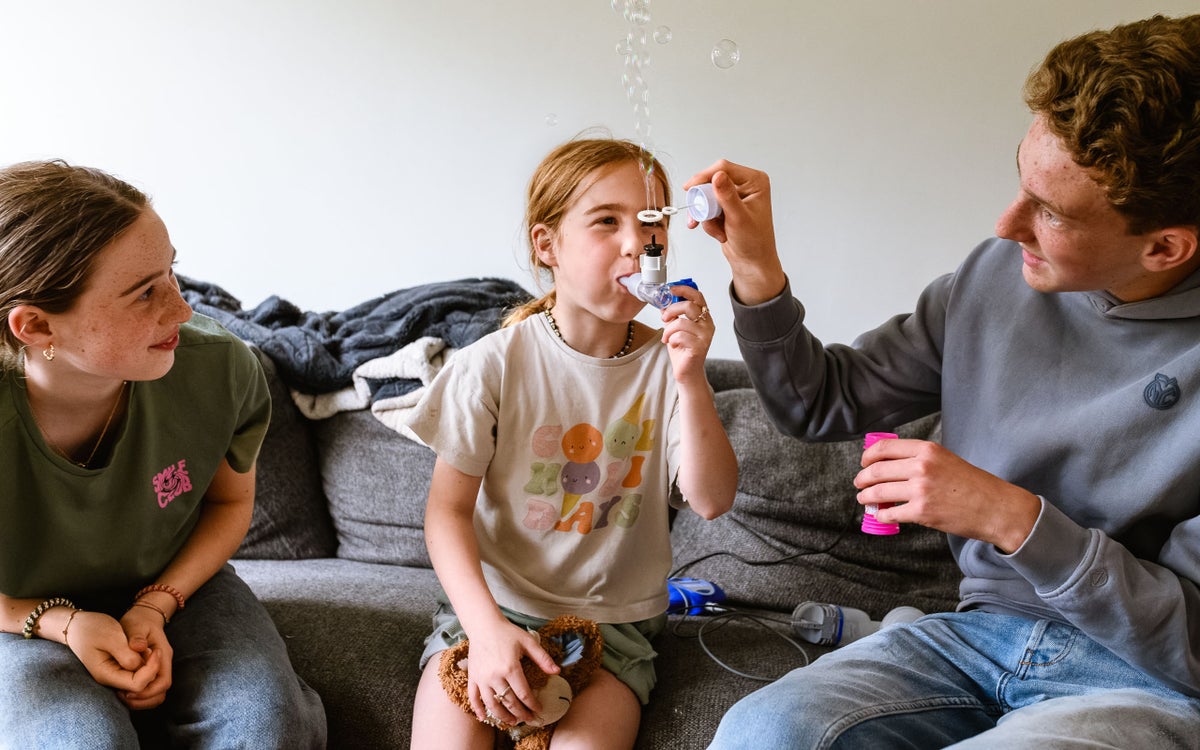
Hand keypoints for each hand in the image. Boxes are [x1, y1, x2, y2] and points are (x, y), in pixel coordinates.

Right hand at [62, 610, 161, 695]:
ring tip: (146, 649)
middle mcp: (111, 680)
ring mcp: (115, 677)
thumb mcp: (111, 636)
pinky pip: (138, 676)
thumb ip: (126, 653)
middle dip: (152, 669)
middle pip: (142, 687)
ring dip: (150, 668)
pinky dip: (146, 666)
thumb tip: (139, 666)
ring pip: (141, 683)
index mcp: (106, 675)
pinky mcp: (119, 672)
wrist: (79, 627)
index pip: (137, 685)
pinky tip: (143, 651)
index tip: (155, 650)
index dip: (151, 670)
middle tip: (152, 649)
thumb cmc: (93, 629)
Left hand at [118, 604, 174, 708]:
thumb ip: (136, 637)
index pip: (163, 682)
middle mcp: (163, 665)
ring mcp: (158, 670)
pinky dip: (136, 696)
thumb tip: (138, 648)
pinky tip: (121, 690)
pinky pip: (148, 691)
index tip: (126, 690)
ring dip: (139, 700)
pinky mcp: (150, 673)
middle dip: (142, 699)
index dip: (146, 690)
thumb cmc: (139, 620)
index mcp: (162, 654)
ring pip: (155, 695)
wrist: (144, 616)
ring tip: (120, 695)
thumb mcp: (135, 625)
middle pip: (161, 693)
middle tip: (121, 696)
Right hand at [463, 620, 558, 727]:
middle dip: (520, 713)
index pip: (524, 694)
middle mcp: (495, 676)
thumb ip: (543, 658)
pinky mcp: (472, 677)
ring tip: (512, 722)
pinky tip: (484, 717)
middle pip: (509, 702)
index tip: (539, 710)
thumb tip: (557, 672)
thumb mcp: (528, 642)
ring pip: (492, 704)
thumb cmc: (507, 633)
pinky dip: (478, 709)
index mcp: (510, 668)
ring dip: (502, 716)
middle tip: (528, 719)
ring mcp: (482, 678)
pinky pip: (473, 697)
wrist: (483, 625)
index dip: (532, 705)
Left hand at [660, 287, 713, 384]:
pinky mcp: (700, 347)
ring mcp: (705, 336)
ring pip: (681, 323)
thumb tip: (663, 303)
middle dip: (671, 310)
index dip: (684, 289)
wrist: (687, 371)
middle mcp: (708, 325)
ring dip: (668, 330)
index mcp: (704, 317)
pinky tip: (674, 345)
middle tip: (664, 318)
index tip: (671, 289)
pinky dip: (672, 340)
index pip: (698, 297)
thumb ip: (673, 315)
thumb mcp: (675, 328)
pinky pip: (680, 336)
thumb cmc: (682, 350)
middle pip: (689, 306)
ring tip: (667, 338)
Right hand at [684, 160, 784, 304]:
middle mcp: (746, 185)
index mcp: (755, 182)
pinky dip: (707, 221)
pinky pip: (707, 207)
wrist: (751, 262)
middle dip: (705, 202)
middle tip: (702, 215)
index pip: (724, 169)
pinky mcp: (726, 206)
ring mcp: (734, 196)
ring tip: (717, 230)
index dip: (704, 176)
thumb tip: (718, 176)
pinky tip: (718, 232)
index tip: (690, 187)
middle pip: (712, 182)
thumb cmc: (754, 243)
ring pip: (707, 197)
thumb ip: (727, 196)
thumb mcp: (739, 218)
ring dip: (706, 215)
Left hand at [854, 437, 1041, 553]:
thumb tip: (889, 465)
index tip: (864, 463)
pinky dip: (881, 515)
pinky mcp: (922, 512)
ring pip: (878, 492)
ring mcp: (920, 490)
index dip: (868, 456)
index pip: (884, 448)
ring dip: (866, 497)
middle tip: (859, 484)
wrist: (995, 507)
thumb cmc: (973, 484)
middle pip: (876, 470)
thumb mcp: (945, 459)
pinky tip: (881, 515)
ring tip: (864, 499)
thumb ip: (918, 459)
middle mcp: (921, 466)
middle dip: (862, 478)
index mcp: (926, 449)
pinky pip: (890, 513)